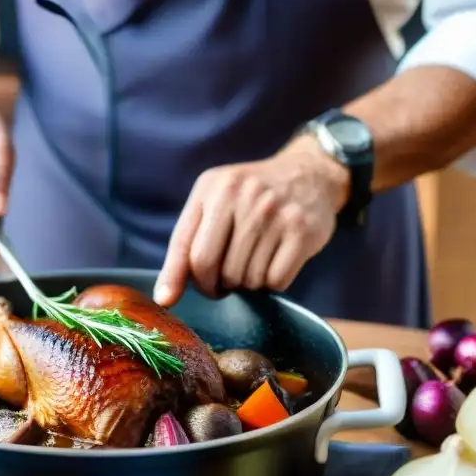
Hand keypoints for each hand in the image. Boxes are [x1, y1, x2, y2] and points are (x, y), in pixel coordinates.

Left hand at [154, 136, 349, 305]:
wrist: (310, 174)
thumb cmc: (251, 197)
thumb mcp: (213, 202)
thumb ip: (186, 244)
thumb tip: (164, 297)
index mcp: (213, 188)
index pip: (186, 247)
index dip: (175, 279)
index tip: (167, 301)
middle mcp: (243, 196)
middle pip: (213, 269)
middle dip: (214, 286)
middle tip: (223, 282)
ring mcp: (274, 213)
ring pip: (245, 279)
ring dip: (245, 283)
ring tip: (252, 264)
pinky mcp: (301, 231)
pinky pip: (275, 281)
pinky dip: (272, 283)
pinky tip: (273, 263)